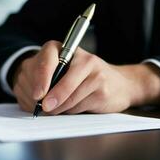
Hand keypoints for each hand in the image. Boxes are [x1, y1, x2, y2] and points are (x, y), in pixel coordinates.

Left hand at [12, 40, 159, 113]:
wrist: (123, 83)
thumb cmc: (89, 79)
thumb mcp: (69, 75)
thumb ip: (53, 83)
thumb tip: (38, 101)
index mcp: (68, 49)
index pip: (47, 58)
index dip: (39, 77)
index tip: (36, 95)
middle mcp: (82, 58)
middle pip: (55, 83)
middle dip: (48, 100)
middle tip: (42, 108)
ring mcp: (94, 73)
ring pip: (66, 99)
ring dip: (61, 108)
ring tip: (63, 107)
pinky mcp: (102, 89)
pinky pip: (79, 106)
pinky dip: (73, 111)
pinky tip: (79, 106)